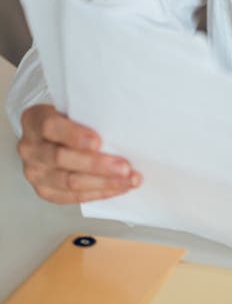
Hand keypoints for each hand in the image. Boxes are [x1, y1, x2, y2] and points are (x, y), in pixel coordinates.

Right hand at [18, 104, 141, 203]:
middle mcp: (30, 148)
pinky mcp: (45, 190)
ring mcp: (35, 172)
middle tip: (125, 167)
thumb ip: (88, 115)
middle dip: (97, 165)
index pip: (50, 127)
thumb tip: (122, 126)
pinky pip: (73, 197)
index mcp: (34, 120)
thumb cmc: (69, 118)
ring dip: (104, 182)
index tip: (98, 141)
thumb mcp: (74, 107)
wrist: (52, 134)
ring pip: (69, 182)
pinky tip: (119, 188)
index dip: (74, 135)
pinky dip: (99, 192)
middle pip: (61, 159)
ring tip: (129, 180)